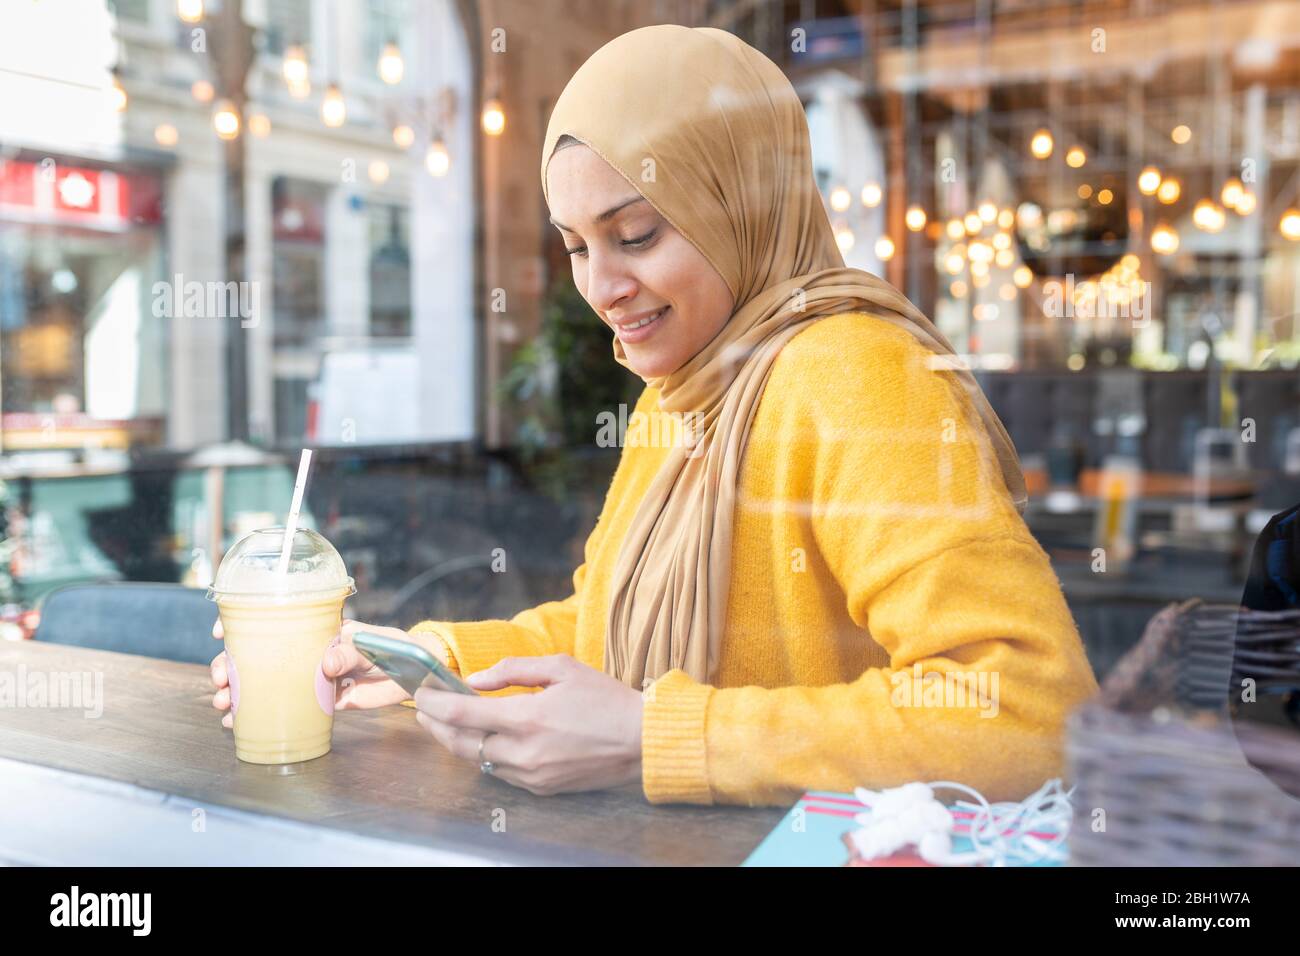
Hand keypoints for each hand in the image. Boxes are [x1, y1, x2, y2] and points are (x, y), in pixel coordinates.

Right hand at [209, 618, 448, 727]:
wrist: (414, 675)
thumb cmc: (394, 647)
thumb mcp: (372, 644)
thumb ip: (351, 653)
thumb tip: (326, 665)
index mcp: (316, 630)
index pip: (273, 621)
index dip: (242, 624)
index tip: (221, 631)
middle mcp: (306, 651)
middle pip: (258, 656)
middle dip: (230, 666)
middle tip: (219, 679)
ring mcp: (310, 676)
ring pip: (265, 683)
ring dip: (238, 692)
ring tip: (221, 703)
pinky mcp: (320, 701)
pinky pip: (285, 707)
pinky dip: (259, 714)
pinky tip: (237, 722)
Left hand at [412, 654, 643, 795]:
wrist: (641, 741)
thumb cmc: (605, 699)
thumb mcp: (562, 668)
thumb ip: (513, 670)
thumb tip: (475, 680)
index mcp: (528, 718)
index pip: (462, 714)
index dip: (434, 704)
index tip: (420, 693)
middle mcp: (524, 752)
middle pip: (461, 743)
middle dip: (436, 726)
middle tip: (424, 711)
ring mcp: (531, 775)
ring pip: (479, 760)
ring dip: (460, 742)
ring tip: (450, 724)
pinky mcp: (541, 788)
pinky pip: (502, 773)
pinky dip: (488, 755)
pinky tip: (487, 741)